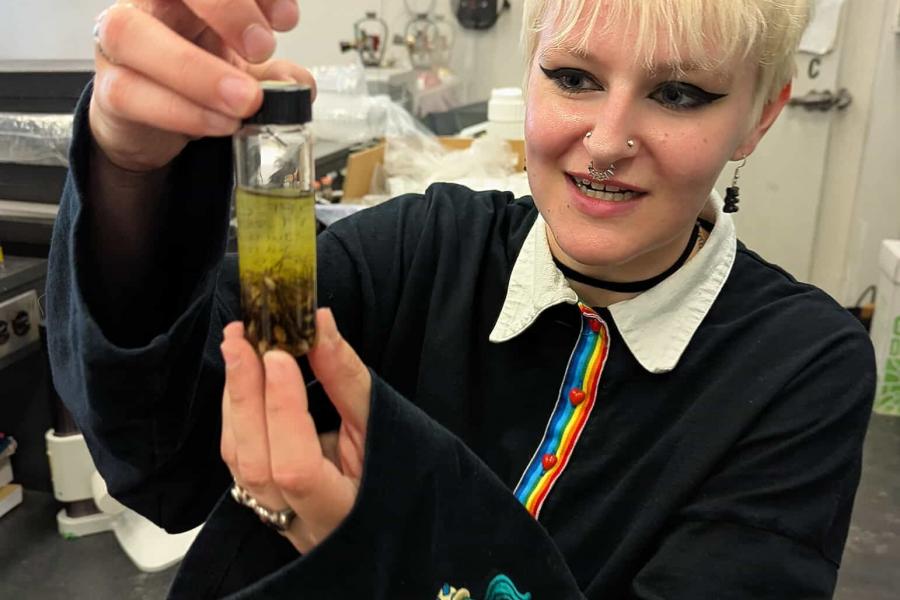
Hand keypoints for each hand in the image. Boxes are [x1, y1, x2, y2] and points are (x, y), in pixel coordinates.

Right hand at [90, 0, 315, 171]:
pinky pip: (132, 93)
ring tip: (246, 100)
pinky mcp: (110, 89)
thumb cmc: (196, 81)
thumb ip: (274, 73)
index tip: (285, 19)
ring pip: (133, 35)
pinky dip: (184, 111)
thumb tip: (298, 84)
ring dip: (198, 72)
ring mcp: (120, 44)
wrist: (152, 124)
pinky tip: (221, 122)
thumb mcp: (245, 71)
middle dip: (224, 8)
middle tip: (261, 48)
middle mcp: (149, 6)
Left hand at [219, 308, 370, 552]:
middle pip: (257, 465)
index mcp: (340, 513)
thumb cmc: (392, 470)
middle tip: (240, 338)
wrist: (388, 512)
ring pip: (239, 464)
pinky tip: (240, 377)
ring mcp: (275, 515)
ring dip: (234, 400)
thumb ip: (347, 380)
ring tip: (237, 346)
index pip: (297, 468)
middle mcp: (300, 523)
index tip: (280, 355)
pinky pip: (237, 458)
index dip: (284, 412)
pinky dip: (235, 412)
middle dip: (245, 396)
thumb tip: (318, 323)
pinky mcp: (260, 499)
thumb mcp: (381, 426)